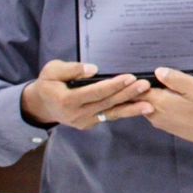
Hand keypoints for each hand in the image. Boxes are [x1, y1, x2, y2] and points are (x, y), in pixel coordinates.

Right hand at [21, 61, 151, 129]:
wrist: (42, 105)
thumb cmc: (48, 84)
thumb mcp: (52, 71)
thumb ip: (71, 69)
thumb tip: (93, 69)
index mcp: (67, 100)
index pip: (95, 92)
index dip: (113, 85)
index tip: (130, 77)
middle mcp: (77, 114)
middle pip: (107, 103)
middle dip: (127, 94)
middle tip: (145, 86)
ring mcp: (84, 121)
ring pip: (111, 113)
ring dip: (131, 108)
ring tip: (150, 104)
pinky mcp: (90, 124)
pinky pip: (110, 117)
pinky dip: (126, 112)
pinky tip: (141, 108)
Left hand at [137, 67, 192, 149]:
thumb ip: (176, 78)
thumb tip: (157, 71)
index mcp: (159, 102)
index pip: (134, 90)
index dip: (133, 80)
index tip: (137, 71)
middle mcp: (154, 114)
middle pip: (137, 98)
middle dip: (139, 87)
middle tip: (150, 76)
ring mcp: (159, 121)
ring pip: (146, 105)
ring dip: (150, 95)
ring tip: (162, 84)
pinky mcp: (166, 126)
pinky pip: (155, 111)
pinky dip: (157, 103)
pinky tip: (171, 97)